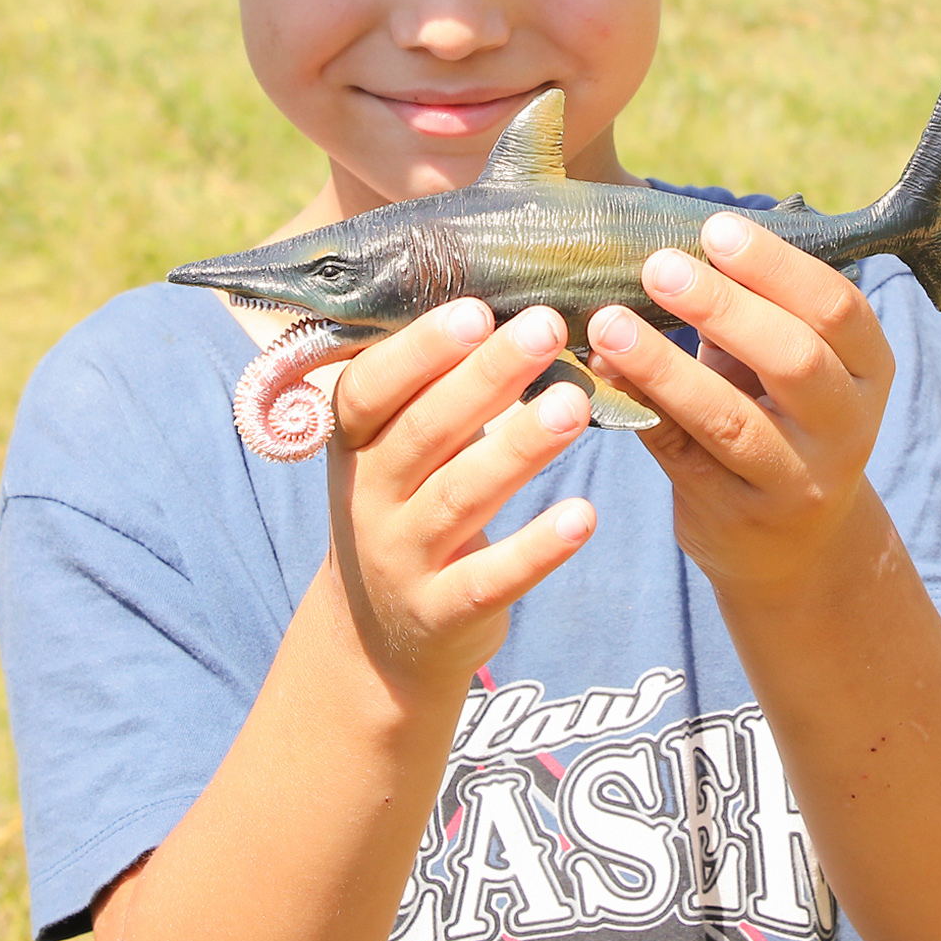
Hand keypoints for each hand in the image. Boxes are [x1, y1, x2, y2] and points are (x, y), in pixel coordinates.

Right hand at [321, 300, 597, 704]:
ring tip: (575, 403)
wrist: (378, 638)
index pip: (372, 388)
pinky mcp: (442, 612)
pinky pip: (491, 577)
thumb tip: (511, 301)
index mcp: (355, 442)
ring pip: (460, 496)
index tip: (477, 308)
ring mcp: (401, 558)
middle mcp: (368, 496)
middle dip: (486, 377)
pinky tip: (585, 516)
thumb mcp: (394, 450)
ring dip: (518, 448)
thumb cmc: (407, 505)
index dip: (420, 350)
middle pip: (426, 431)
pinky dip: (537, 548)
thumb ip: (432, 389)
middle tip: (548, 327)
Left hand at [585, 212, 892, 594]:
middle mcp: (846, 427)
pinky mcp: (738, 516)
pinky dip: (640, 409)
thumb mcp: (792, 365)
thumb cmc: (780, 415)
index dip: (777, 266)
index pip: (837, 309)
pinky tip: (601, 372)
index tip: (716, 229)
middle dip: (723, 306)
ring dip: (664, 366)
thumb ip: (755, 310)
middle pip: (794, 359)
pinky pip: (681, 456)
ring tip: (608, 322)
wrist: (796, 545)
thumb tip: (671, 238)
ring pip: (731, 419)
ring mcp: (796, 479)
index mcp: (868, 369)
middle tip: (659, 266)